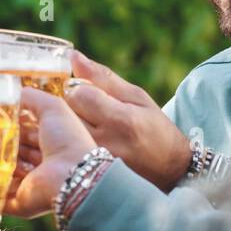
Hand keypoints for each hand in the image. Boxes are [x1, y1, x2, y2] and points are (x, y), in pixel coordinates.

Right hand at [5, 87, 96, 218]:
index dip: (11, 124)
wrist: (72, 177)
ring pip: (5, 175)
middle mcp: (41, 164)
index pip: (26, 132)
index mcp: (50, 142)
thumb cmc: (66, 139)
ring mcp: (31, 185)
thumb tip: (11, 90)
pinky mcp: (21, 203)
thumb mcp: (52, 107)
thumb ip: (31, 97)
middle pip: (14, 153)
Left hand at [66, 50, 190, 190]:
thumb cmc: (155, 129)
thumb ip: (102, 78)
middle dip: (69, 107)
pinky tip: (78, 145)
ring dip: (64, 127)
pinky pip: (64, 152)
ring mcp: (94, 162)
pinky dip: (65, 144)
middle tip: (83, 111)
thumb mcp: (136, 97)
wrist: (170, 172)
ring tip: (83, 129)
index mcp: (121, 119)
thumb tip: (73, 56)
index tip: (84, 92)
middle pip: (65, 113)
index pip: (77, 94)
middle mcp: (105, 142)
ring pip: (60, 134)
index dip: (77, 89)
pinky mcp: (87, 174)